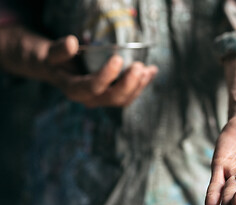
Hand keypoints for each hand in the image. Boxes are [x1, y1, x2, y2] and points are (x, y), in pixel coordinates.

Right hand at [0, 26, 157, 106]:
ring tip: (148, 69)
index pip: (93, 87)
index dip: (107, 76)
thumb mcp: (51, 54)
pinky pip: (130, 94)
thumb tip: (72, 42)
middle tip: (139, 66)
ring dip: (139, 86)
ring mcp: (103, 100)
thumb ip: (59, 50)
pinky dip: (142, 84)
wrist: (61, 71)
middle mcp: (91, 99)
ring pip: (125, 99)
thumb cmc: (56, 61)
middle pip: (114, 98)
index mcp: (75, 90)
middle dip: (129, 84)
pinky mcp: (113, 96)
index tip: (118, 58)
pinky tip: (151, 71)